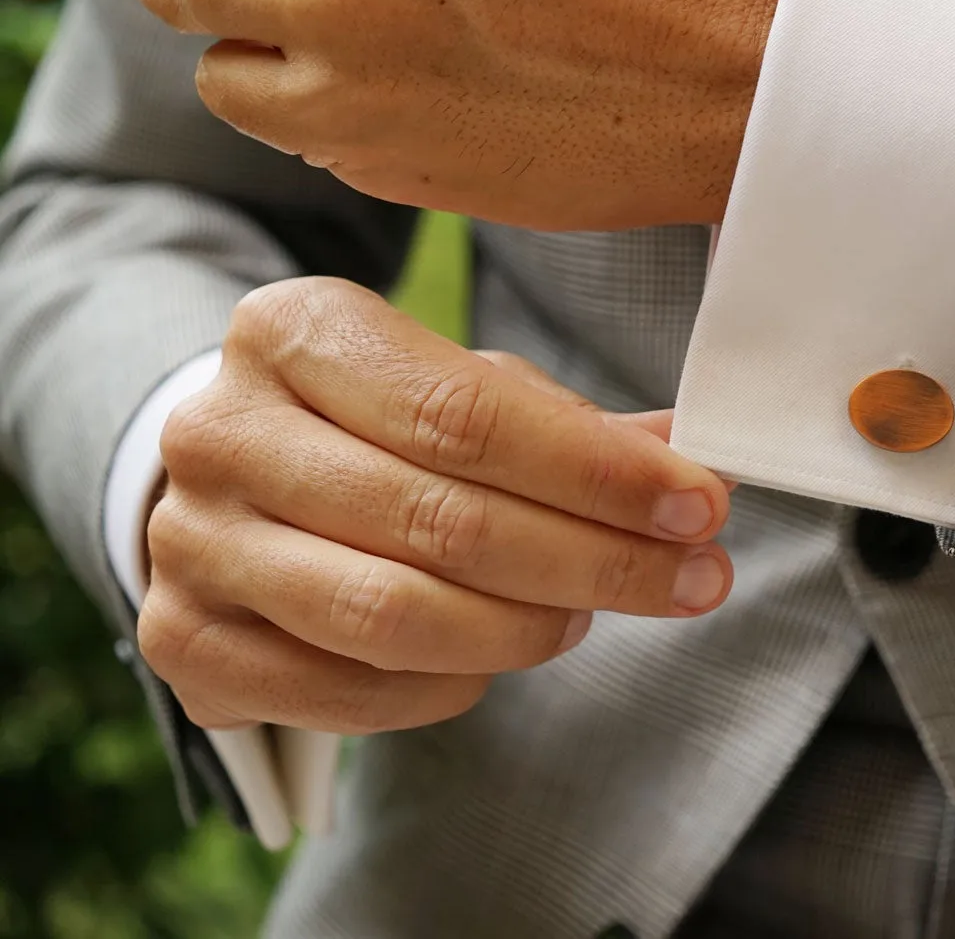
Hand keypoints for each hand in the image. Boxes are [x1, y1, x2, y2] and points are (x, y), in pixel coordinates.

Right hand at [137, 277, 732, 734]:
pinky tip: (500, 656)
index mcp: (292, 331)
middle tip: (695, 577)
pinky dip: (451, 686)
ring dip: (526, 627)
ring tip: (590, 614)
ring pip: (393, 615)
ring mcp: (190, 544)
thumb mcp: (465, 388)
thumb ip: (574, 426)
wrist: (237, 478)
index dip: (598, 473)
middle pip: (441, 519)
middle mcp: (219, 432)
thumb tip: (698, 463)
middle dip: (595, 559)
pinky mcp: (185, 643)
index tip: (702, 505)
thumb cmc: (377, 423)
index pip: (466, 415)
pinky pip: (351, 691)